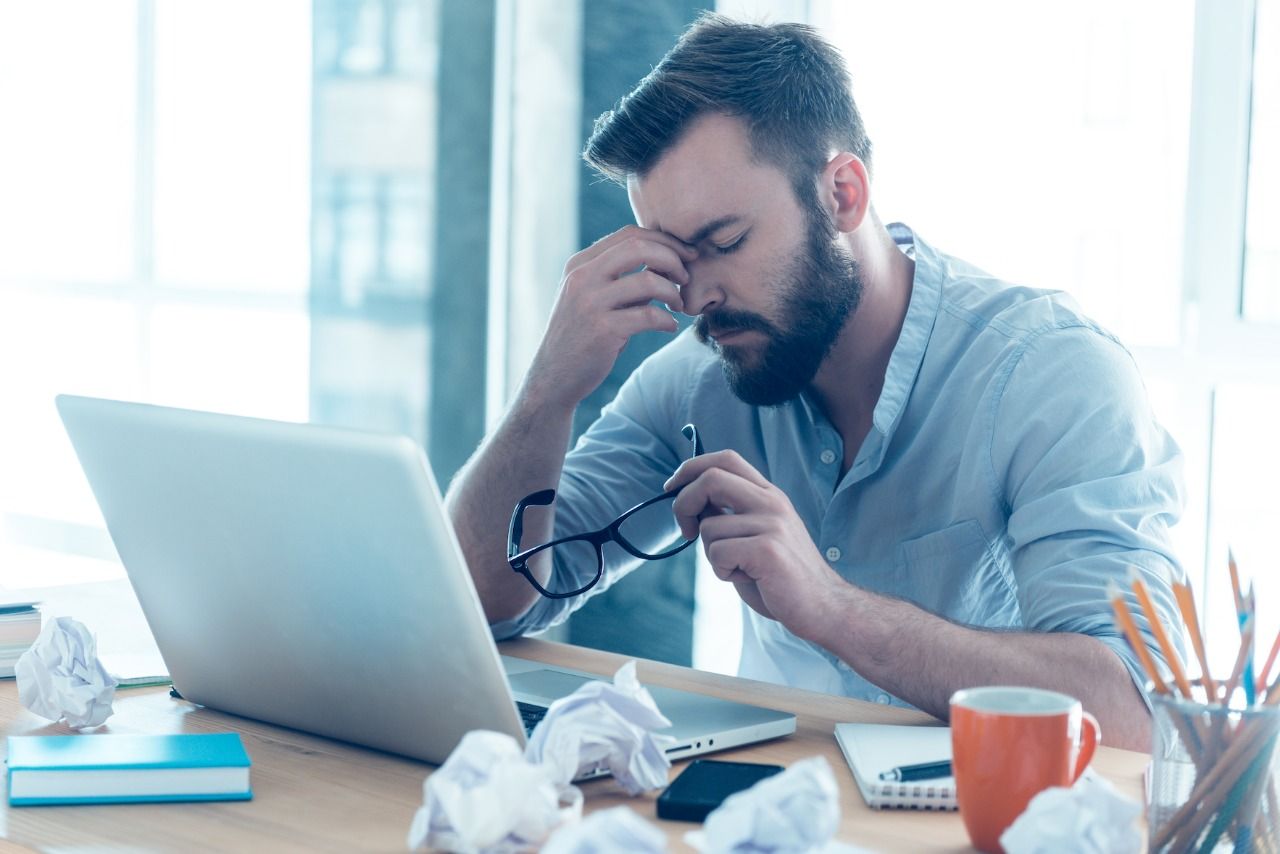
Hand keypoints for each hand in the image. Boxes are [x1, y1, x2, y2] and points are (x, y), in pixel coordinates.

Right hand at [524, 225, 696, 410]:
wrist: (554, 375)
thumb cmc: (584, 335)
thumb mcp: (595, 298)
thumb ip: (624, 279)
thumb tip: (668, 262)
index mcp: (580, 264)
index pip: (629, 235)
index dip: (664, 241)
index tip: (686, 255)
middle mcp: (582, 277)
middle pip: (639, 248)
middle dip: (672, 259)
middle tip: (686, 277)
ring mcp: (590, 303)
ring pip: (648, 281)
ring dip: (672, 292)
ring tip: (678, 305)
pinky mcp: (602, 330)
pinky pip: (649, 315)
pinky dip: (667, 320)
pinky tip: (670, 327)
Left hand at [663, 450, 847, 639]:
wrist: (822, 606)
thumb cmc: (781, 576)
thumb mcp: (755, 535)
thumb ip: (729, 515)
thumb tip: (690, 500)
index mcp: (769, 494)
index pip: (725, 459)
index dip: (691, 468)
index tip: (672, 487)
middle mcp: (771, 502)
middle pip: (710, 478)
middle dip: (683, 503)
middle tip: (685, 530)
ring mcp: (772, 524)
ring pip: (709, 527)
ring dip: (712, 555)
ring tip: (739, 568)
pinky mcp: (768, 549)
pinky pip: (718, 553)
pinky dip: (722, 571)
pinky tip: (747, 578)